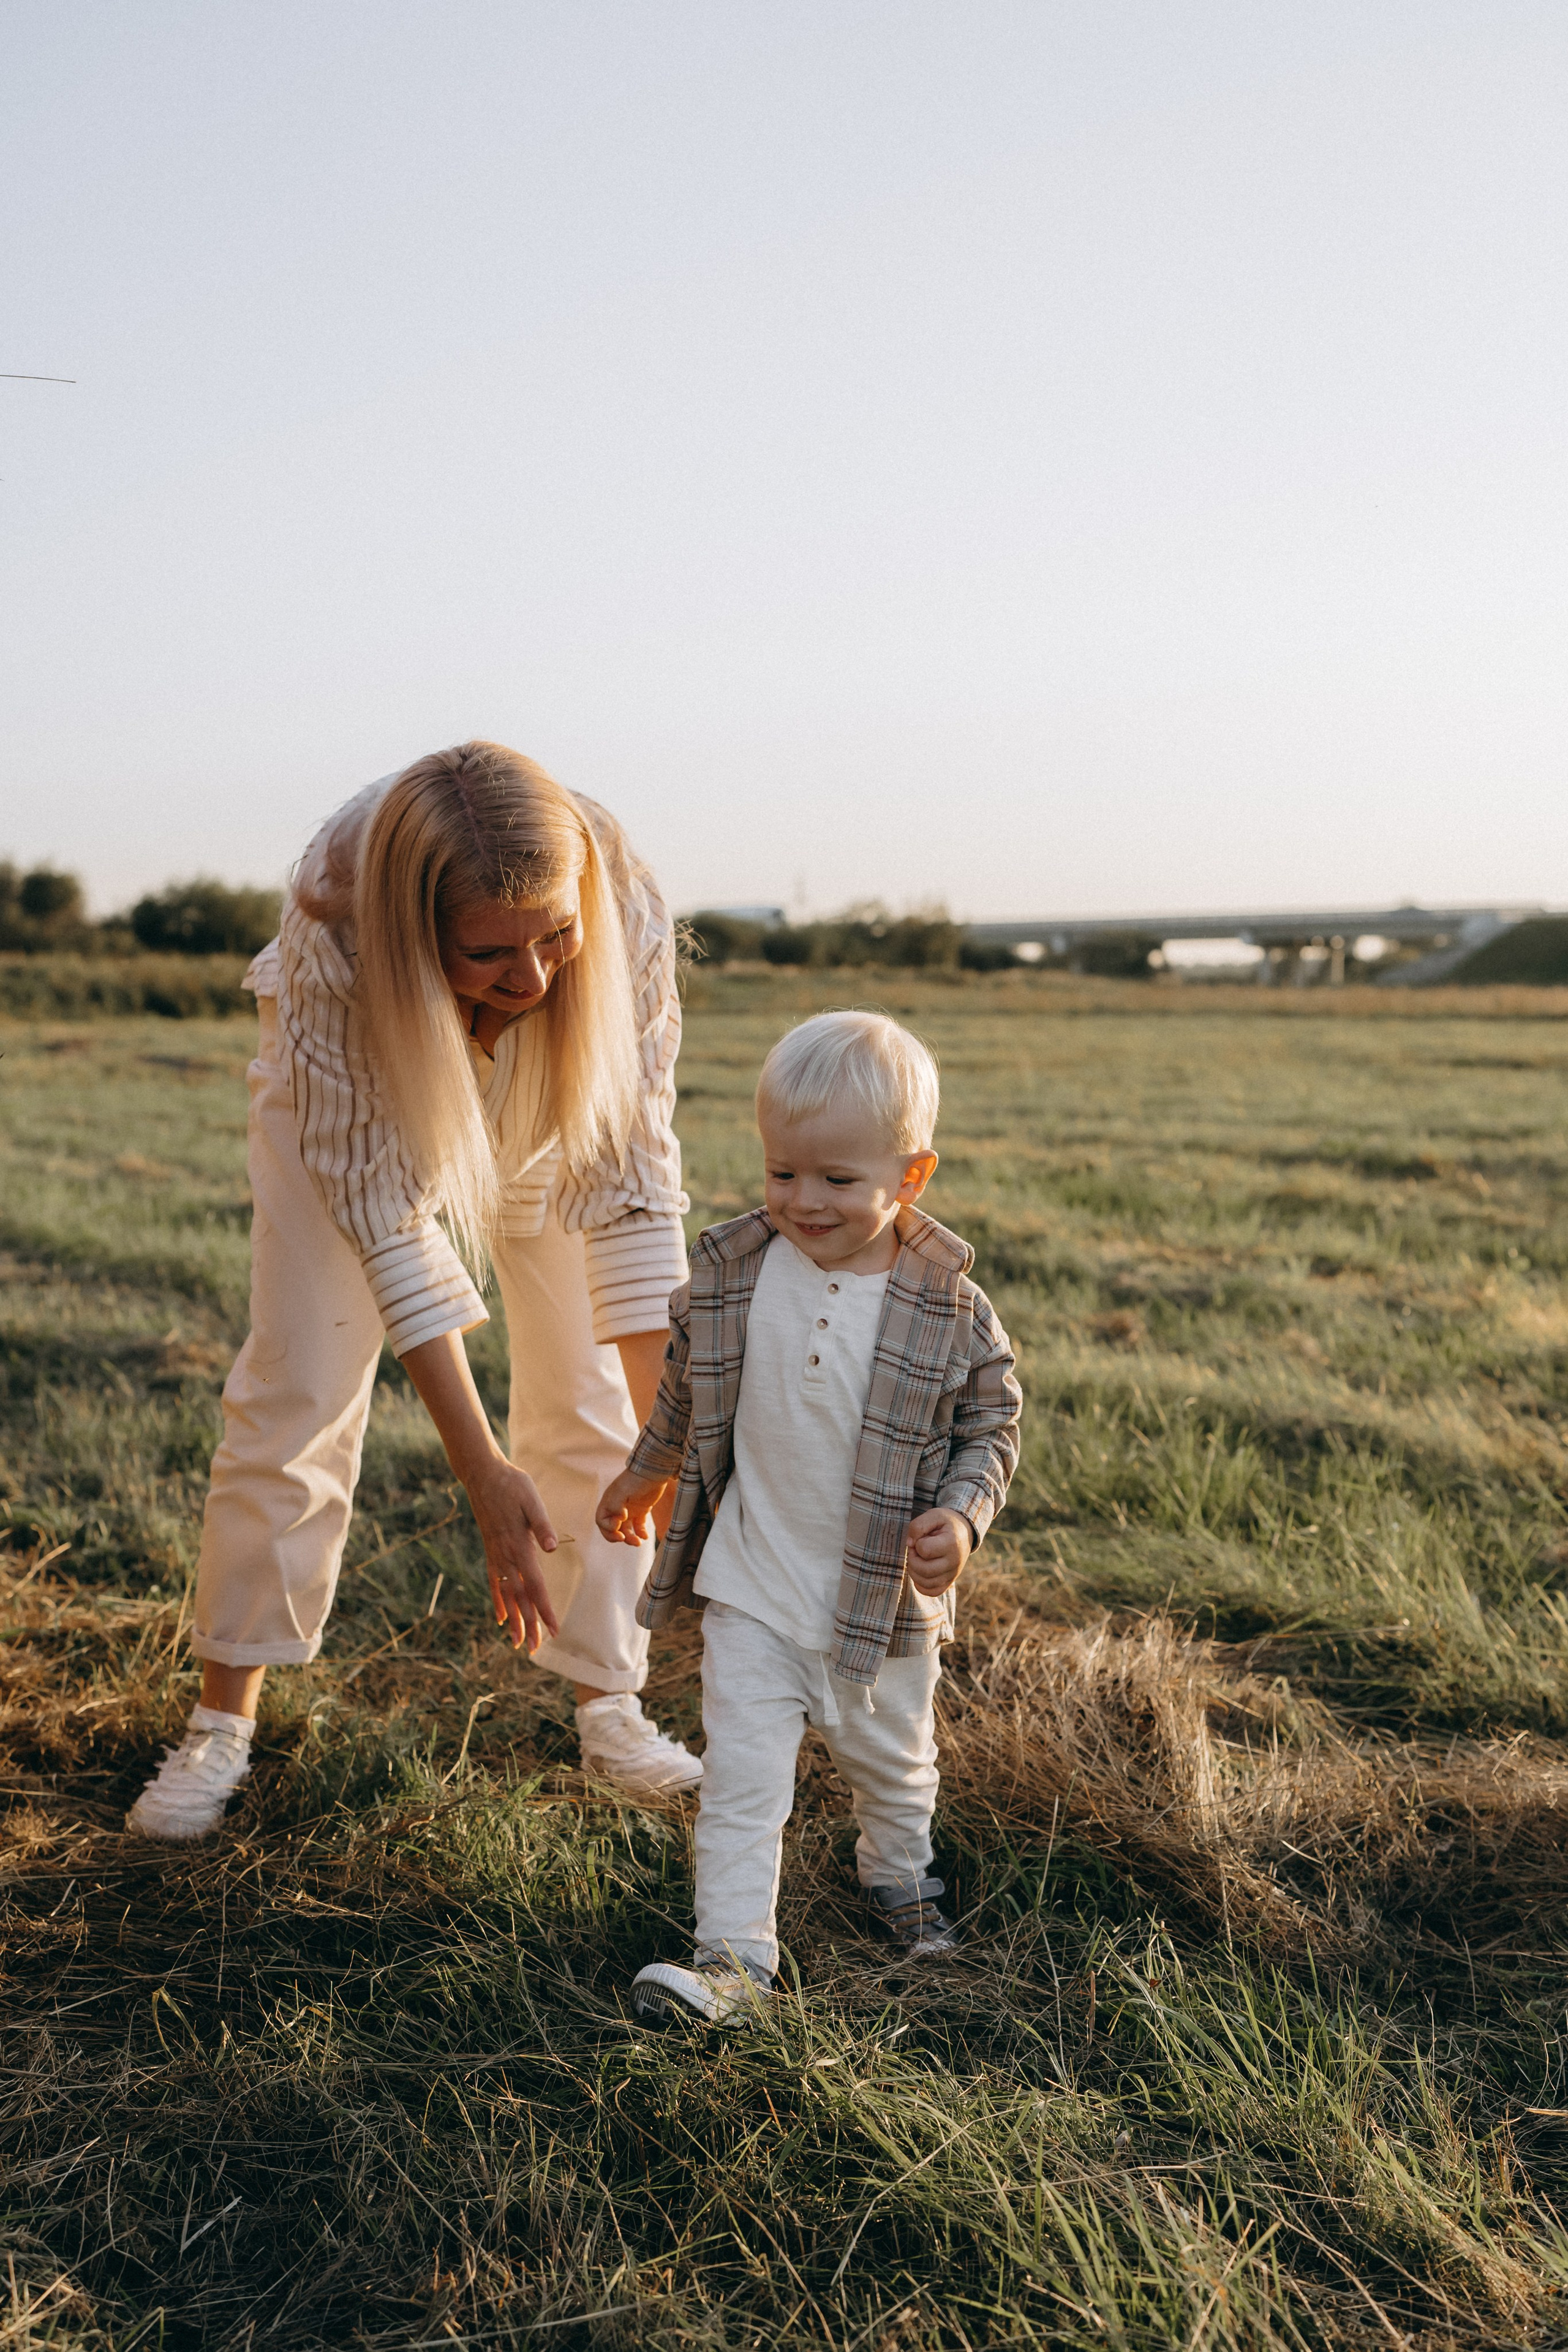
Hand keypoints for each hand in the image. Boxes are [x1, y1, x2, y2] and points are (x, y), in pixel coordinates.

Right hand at [465, 1457, 561, 1652]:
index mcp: (519, 1546)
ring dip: (514, 1620)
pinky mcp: (490, 1551)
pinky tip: (500, 1618)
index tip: (553, 1630)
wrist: (482, 1474)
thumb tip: (550, 1548)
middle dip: (529, 1625)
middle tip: (536, 1649)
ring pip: (507, 1595)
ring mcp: (495, 1555)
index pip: (535, 1585)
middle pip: (520, 1598)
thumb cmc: (511, 1484)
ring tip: (518, 1644)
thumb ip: (540, 1524)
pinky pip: (494, 1582)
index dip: (544, 1609)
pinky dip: (498, 1602)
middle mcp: (505, 1556)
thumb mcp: (530, 1498)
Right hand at [597, 1465, 671, 1548]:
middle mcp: (617, 1507)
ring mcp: (629, 1510)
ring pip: (626, 1529)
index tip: (619, 1527)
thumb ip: (615, 1505)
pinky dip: (640, 1533)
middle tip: (625, 1539)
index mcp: (609, 1502)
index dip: (608, 1528)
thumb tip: (619, 1519)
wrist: (654, 1470)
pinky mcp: (641, 1511)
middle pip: (612, 1528)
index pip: (601, 1520)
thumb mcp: (622, 1491)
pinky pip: (638, 1526)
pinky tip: (645, 1536)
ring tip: (638, 1542)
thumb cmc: (636, 1479)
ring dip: (630, 1538)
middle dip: (618, 1536)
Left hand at [904, 1507, 972, 1596]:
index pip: (924, 1550)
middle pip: (924, 1570)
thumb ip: (918, 1526)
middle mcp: (955, 1561)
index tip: (921, 1537)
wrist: (964, 1532)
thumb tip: (910, 1544)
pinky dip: (921, 1586)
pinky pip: (933, 1592)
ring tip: (917, 1560)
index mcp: (952, 1543)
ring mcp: (953, 1574)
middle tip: (915, 1550)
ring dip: (914, 1572)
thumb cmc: (946, 1523)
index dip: (917, 1543)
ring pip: (926, 1583)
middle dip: (912, 1559)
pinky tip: (920, 1573)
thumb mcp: (933, 1515)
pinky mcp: (950, 1581)